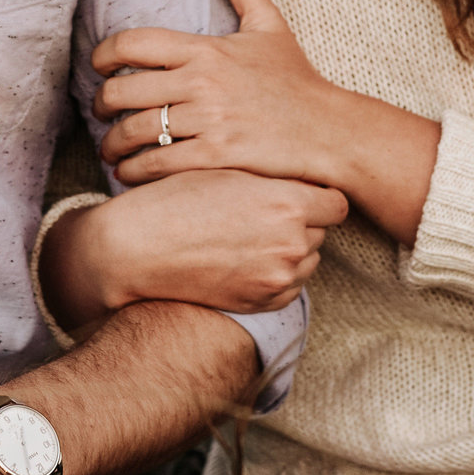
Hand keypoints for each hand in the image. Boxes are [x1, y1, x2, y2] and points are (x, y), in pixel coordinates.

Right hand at [49, 169, 346, 323]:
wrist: (136, 248)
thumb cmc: (178, 199)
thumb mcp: (229, 172)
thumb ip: (275, 177)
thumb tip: (307, 178)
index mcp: (286, 203)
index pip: (336, 201)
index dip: (319, 194)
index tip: (302, 190)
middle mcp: (291, 243)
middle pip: (323, 230)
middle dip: (303, 219)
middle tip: (267, 210)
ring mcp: (278, 277)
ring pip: (309, 259)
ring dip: (292, 247)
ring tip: (253, 234)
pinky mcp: (262, 302)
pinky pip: (291, 286)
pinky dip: (277, 273)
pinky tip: (247, 257)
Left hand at [94, 0, 358, 188]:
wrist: (329, 130)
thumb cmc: (297, 78)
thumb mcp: (270, 22)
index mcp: (207, 49)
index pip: (133, 44)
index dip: (103, 55)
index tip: (98, 67)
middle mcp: (202, 83)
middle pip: (123, 91)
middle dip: (101, 105)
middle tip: (100, 112)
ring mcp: (209, 121)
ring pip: (135, 132)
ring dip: (111, 144)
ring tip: (110, 149)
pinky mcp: (216, 156)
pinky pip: (158, 164)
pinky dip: (134, 172)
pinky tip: (129, 173)